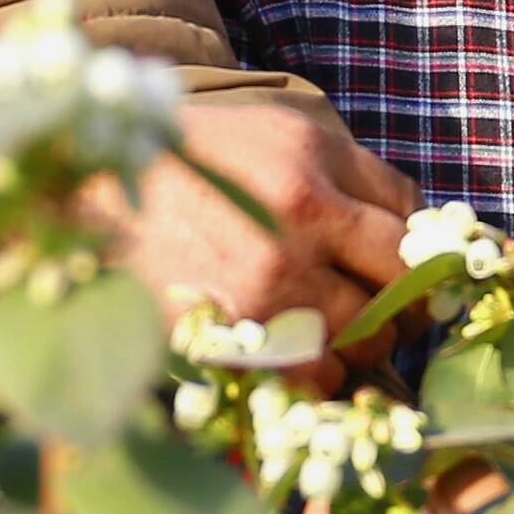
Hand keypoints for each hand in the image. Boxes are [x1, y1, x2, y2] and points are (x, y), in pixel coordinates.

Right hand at [94, 91, 417, 356]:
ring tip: (336, 330)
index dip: (417, 259)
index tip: (406, 270)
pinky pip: (313, 379)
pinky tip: (299, 353)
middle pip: (393, 295)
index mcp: (310, 178)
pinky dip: (319, 376)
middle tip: (381, 307)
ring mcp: (262, 294)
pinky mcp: (232, 341)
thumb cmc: (193, 158)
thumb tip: (421, 223)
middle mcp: (294, 235)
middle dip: (396, 307)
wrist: (92, 197)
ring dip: (358, 344)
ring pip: (359, 343)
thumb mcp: (279, 133)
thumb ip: (355, 173)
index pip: (406, 234)